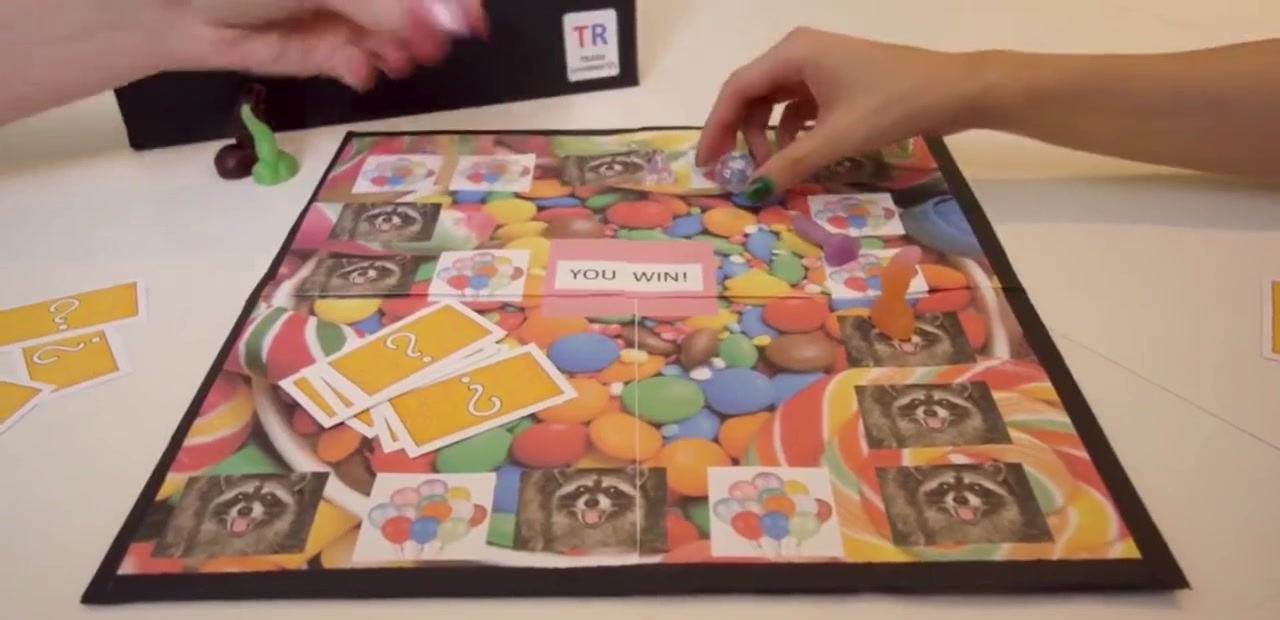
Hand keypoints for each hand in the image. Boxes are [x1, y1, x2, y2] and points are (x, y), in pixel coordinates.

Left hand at [173, 0, 488, 89]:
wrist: (174, 6)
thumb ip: (386, 3)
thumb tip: (452, 20)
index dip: (448, 0)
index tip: (470, 22)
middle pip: (409, 7)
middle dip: (424, 27)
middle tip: (430, 49)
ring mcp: (339, 13)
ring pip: (390, 36)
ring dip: (399, 51)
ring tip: (394, 61)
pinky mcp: (321, 48)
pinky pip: (359, 61)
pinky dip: (364, 67)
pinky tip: (358, 69)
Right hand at [695, 28, 987, 198]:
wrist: (954, 91)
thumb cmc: (894, 105)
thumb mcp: (838, 138)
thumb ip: (790, 164)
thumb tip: (752, 192)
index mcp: (793, 53)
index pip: (736, 89)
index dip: (716, 128)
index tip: (706, 164)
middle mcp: (799, 52)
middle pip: (751, 95)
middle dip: (741, 135)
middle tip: (736, 174)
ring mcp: (819, 65)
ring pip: (774, 103)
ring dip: (768, 137)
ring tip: (775, 170)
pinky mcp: (836, 81)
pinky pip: (798, 107)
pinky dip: (792, 133)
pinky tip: (800, 157)